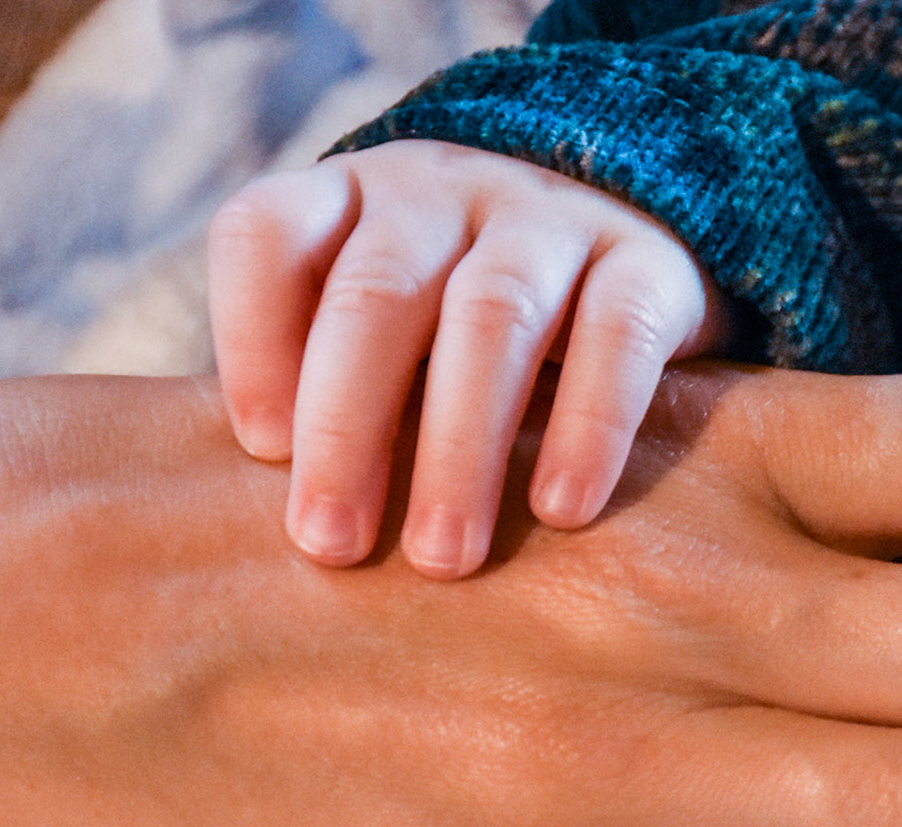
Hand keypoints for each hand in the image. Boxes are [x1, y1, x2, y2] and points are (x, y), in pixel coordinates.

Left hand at [207, 139, 731, 575]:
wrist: (640, 243)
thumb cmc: (470, 329)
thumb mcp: (391, 326)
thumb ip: (326, 387)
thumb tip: (268, 524)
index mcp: (353, 200)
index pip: (268, 234)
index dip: (251, 340)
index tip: (260, 453)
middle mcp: (444, 194)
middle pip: (376, 293)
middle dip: (346, 427)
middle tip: (332, 546)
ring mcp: (551, 220)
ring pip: (493, 315)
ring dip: (459, 446)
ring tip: (443, 557)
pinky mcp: (650, 265)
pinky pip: (618, 337)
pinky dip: (588, 426)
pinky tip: (562, 508)